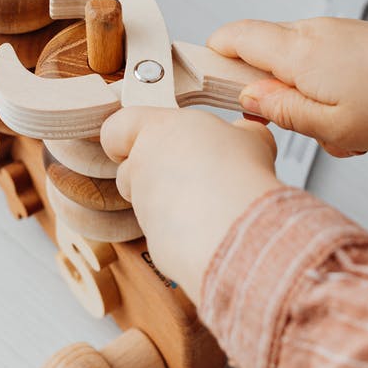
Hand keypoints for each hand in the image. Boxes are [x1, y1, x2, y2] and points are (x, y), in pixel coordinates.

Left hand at [100, 107, 280, 301]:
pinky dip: (183, 233)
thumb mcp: (251, 137)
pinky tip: (211, 230)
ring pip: (146, 205)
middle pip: (128, 171)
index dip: (123, 138)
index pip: (116, 128)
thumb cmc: (240, 172)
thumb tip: (245, 134)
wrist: (235, 225)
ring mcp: (144, 206)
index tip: (143, 143)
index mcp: (158, 130)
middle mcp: (142, 167)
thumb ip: (238, 133)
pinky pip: (164, 234)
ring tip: (209, 206)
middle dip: (152, 176)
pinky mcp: (153, 240)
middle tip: (188, 179)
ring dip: (169, 205)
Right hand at [207, 18, 367, 152]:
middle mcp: (313, 32)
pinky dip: (329, 93)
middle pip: (262, 52)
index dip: (213, 58)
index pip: (233, 36)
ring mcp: (336, 33)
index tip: (210, 87)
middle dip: (267, 92)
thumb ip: (281, 111)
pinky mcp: (356, 40)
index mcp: (298, 51)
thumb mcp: (332, 126)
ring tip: (338, 127)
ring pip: (295, 64)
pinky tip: (359, 118)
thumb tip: (247, 98)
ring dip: (304, 98)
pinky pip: (323, 65)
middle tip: (294, 125)